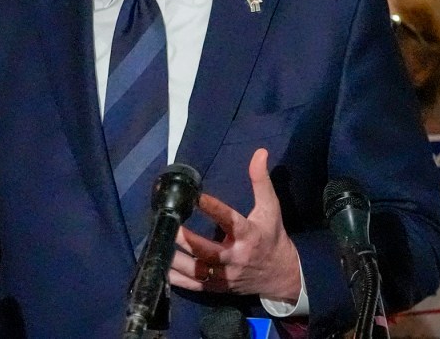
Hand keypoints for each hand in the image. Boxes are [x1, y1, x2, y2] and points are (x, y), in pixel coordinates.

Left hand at [169, 149, 301, 302]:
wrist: (282, 276)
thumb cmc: (272, 237)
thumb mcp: (270, 208)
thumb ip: (261, 180)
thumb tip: (259, 152)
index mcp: (249, 236)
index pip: (230, 221)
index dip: (213, 208)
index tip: (196, 196)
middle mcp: (236, 258)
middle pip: (207, 251)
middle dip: (186, 240)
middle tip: (168, 224)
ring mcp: (226, 276)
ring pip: (197, 270)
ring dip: (176, 260)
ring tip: (157, 244)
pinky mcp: (218, 288)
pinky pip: (194, 285)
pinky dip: (176, 279)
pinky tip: (160, 267)